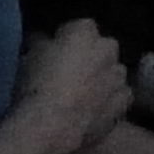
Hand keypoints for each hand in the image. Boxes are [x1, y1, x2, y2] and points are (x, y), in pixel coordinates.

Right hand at [8, 22, 126, 153]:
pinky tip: (92, 112)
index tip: (53, 55)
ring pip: (112, 73)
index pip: (77, 28)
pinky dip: (109, 101)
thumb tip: (42, 42)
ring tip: (79, 98)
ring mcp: (119, 74)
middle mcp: (108, 47)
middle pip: (100, 49)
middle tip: (67, 77)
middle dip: (88, 59)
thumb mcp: (28, 58)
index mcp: (84, 31)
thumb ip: (41, 45)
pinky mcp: (124, 99)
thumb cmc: (37, 86)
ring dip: (101, 80)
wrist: (54, 124)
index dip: (65, 41)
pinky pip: (118, 96)